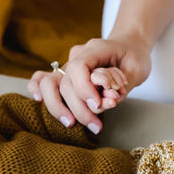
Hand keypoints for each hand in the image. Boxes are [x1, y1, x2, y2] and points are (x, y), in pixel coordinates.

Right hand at [28, 36, 150, 132]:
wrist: (128, 47)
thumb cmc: (134, 58)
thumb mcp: (137, 68)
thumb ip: (120, 84)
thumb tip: (107, 99)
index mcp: (94, 49)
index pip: (79, 67)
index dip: (84, 89)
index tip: (98, 105)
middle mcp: (76, 56)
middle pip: (66, 82)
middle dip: (79, 108)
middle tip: (96, 125)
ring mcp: (68, 65)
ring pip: (49, 84)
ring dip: (58, 107)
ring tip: (72, 124)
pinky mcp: (64, 76)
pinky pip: (41, 80)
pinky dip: (36, 90)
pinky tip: (39, 101)